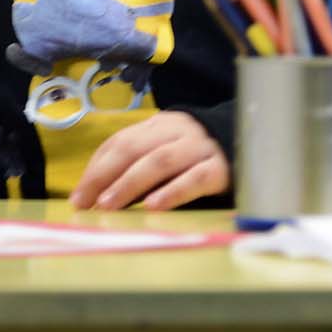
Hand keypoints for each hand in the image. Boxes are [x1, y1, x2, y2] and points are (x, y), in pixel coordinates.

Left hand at [69, 112, 227, 210]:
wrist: (253, 151)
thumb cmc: (196, 162)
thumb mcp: (164, 156)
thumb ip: (134, 166)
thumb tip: (92, 195)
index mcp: (159, 125)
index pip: (120, 142)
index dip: (96, 168)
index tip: (78, 197)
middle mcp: (179, 131)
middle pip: (135, 148)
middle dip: (107, 175)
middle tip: (90, 203)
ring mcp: (201, 148)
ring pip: (161, 161)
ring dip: (131, 183)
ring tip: (110, 205)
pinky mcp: (222, 169)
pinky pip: (195, 179)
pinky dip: (173, 192)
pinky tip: (154, 206)